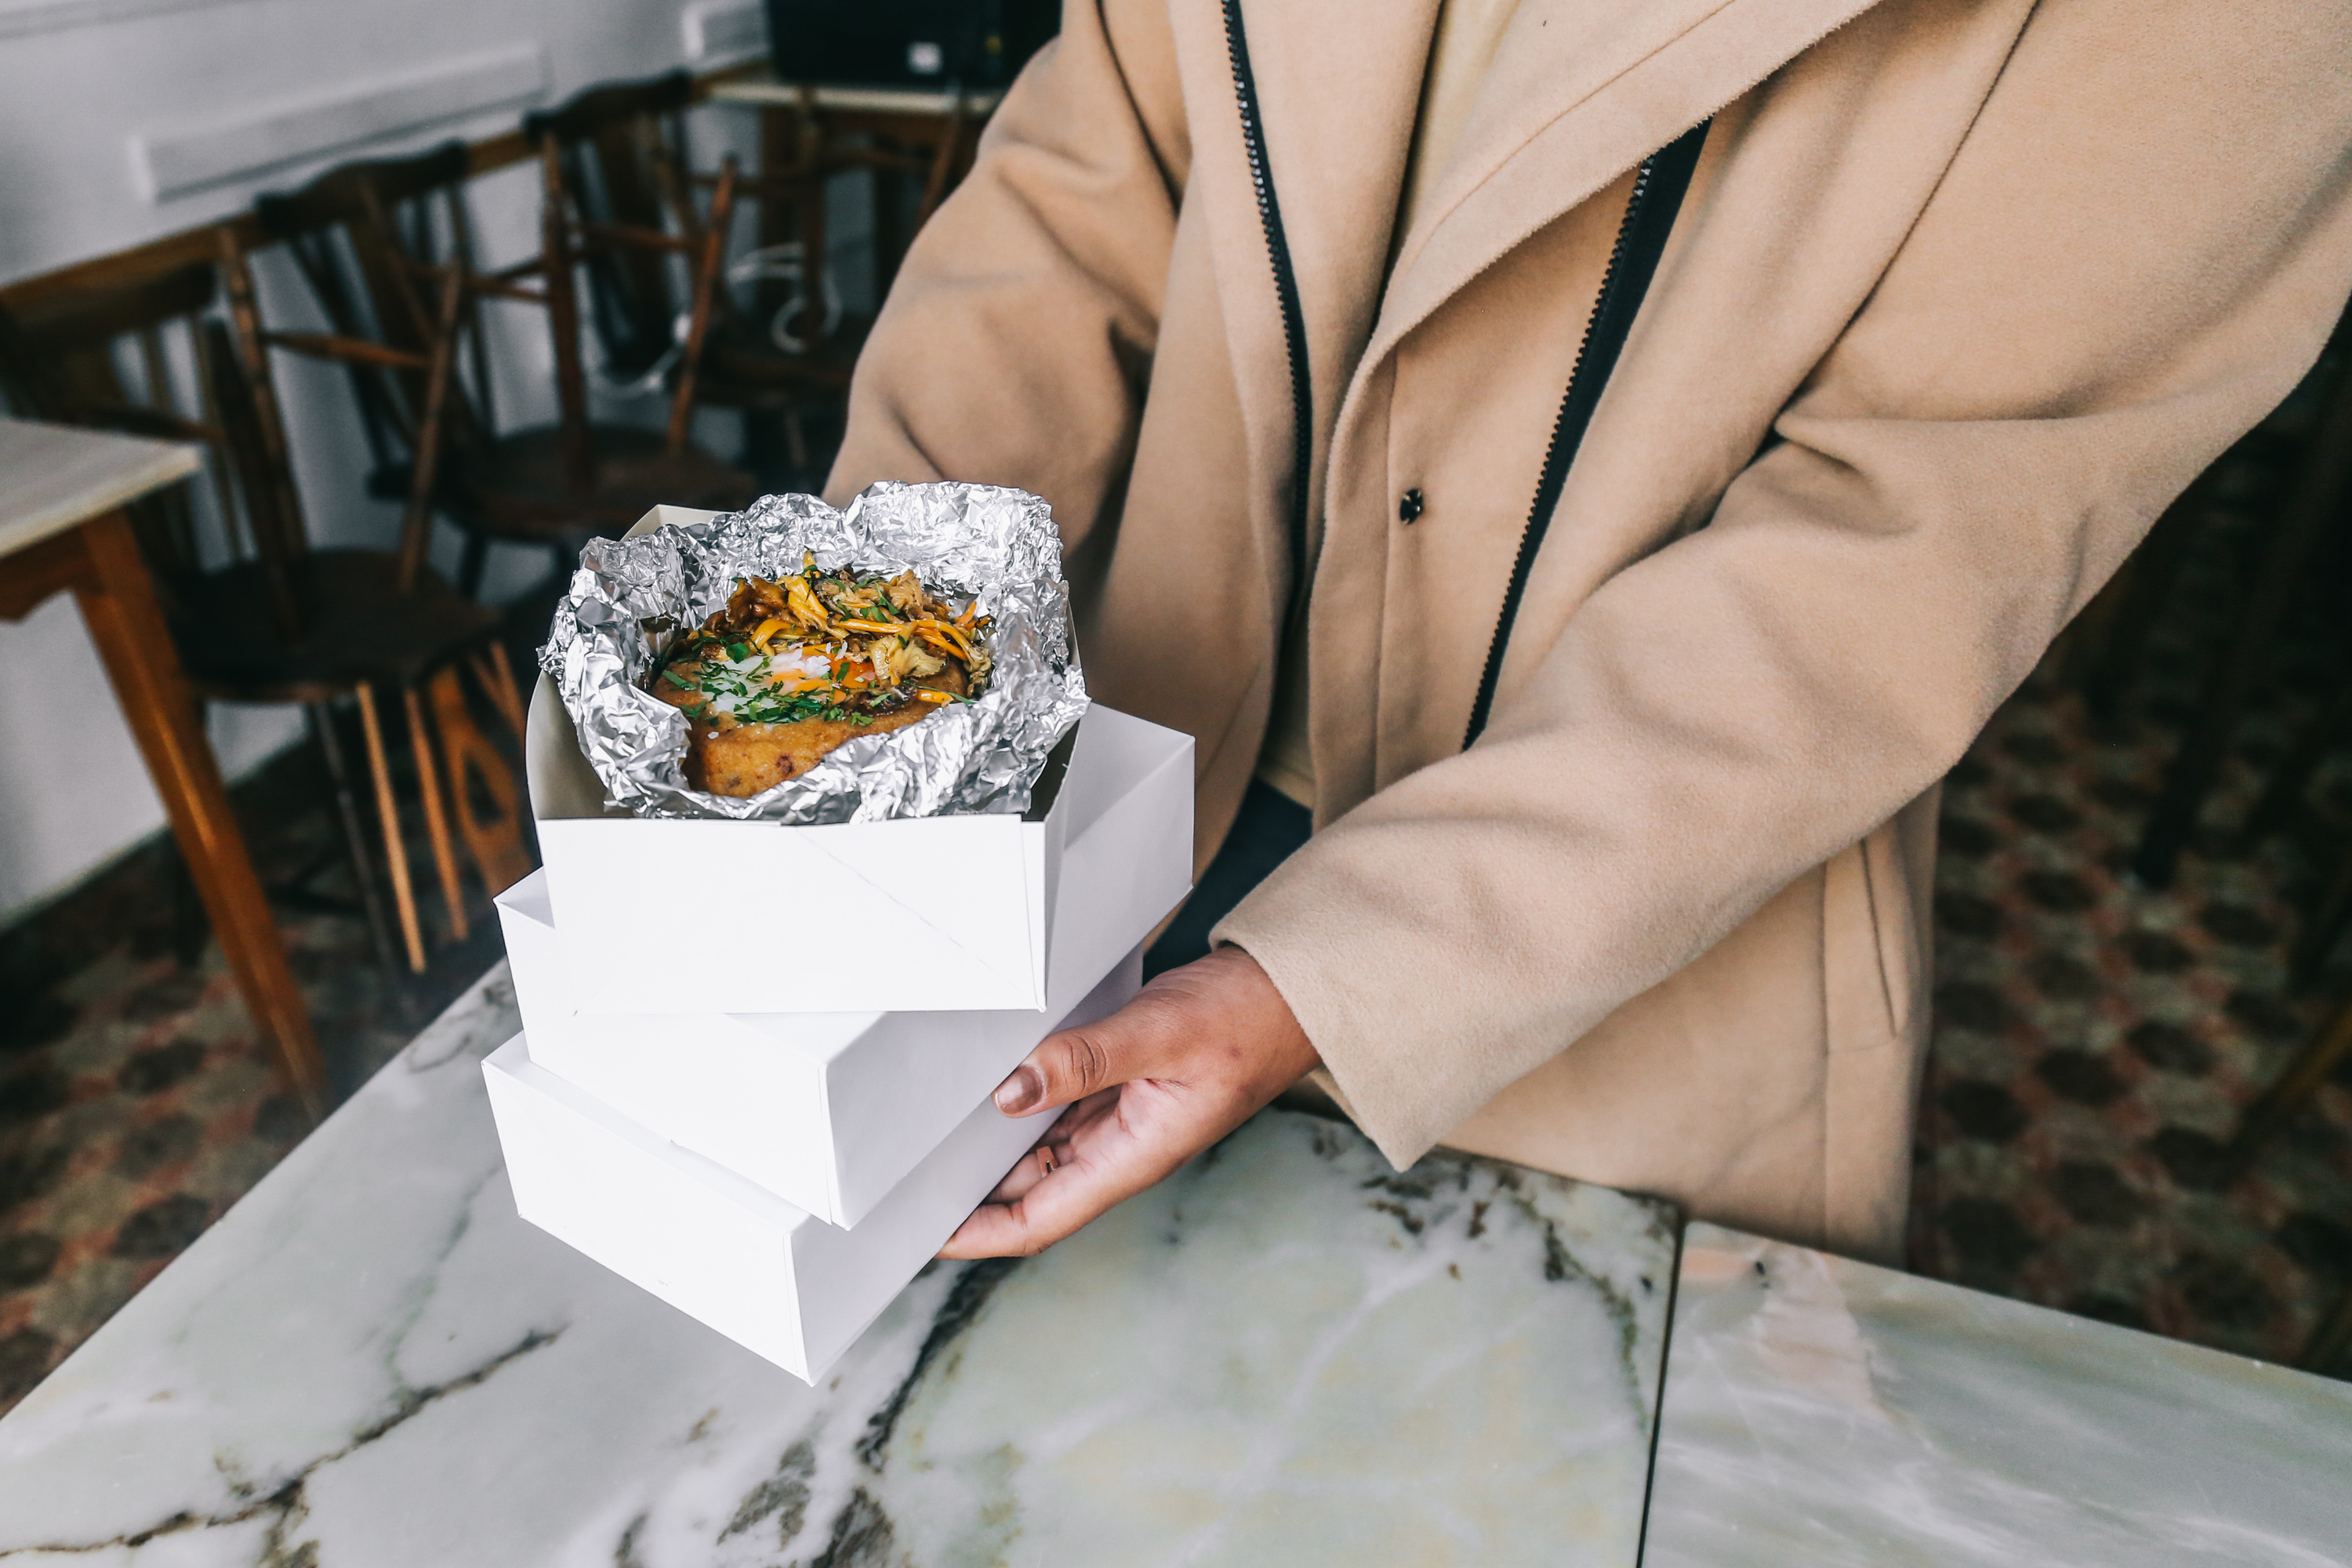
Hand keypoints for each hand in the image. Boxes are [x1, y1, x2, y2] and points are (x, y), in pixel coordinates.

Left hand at [939, 947, 1319, 1257]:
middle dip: (967, 1188)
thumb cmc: (1246, 1018)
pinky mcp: (1121, 1083)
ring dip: (989, 1142)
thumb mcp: (1161, 1033)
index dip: (977, 1234)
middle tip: (898, 1175)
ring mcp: (1121, 1116)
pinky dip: (1019, 1096)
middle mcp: (1120, 1147)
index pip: (1038, 1219)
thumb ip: (1085, 1060)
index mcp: (1132, 1157)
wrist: (1295, 991)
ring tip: (923, 1130)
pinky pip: (1057, 1102)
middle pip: (1028, 1187)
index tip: (921, 1234)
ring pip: (1039, 1145)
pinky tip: (984, 1079)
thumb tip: (1010, 1091)